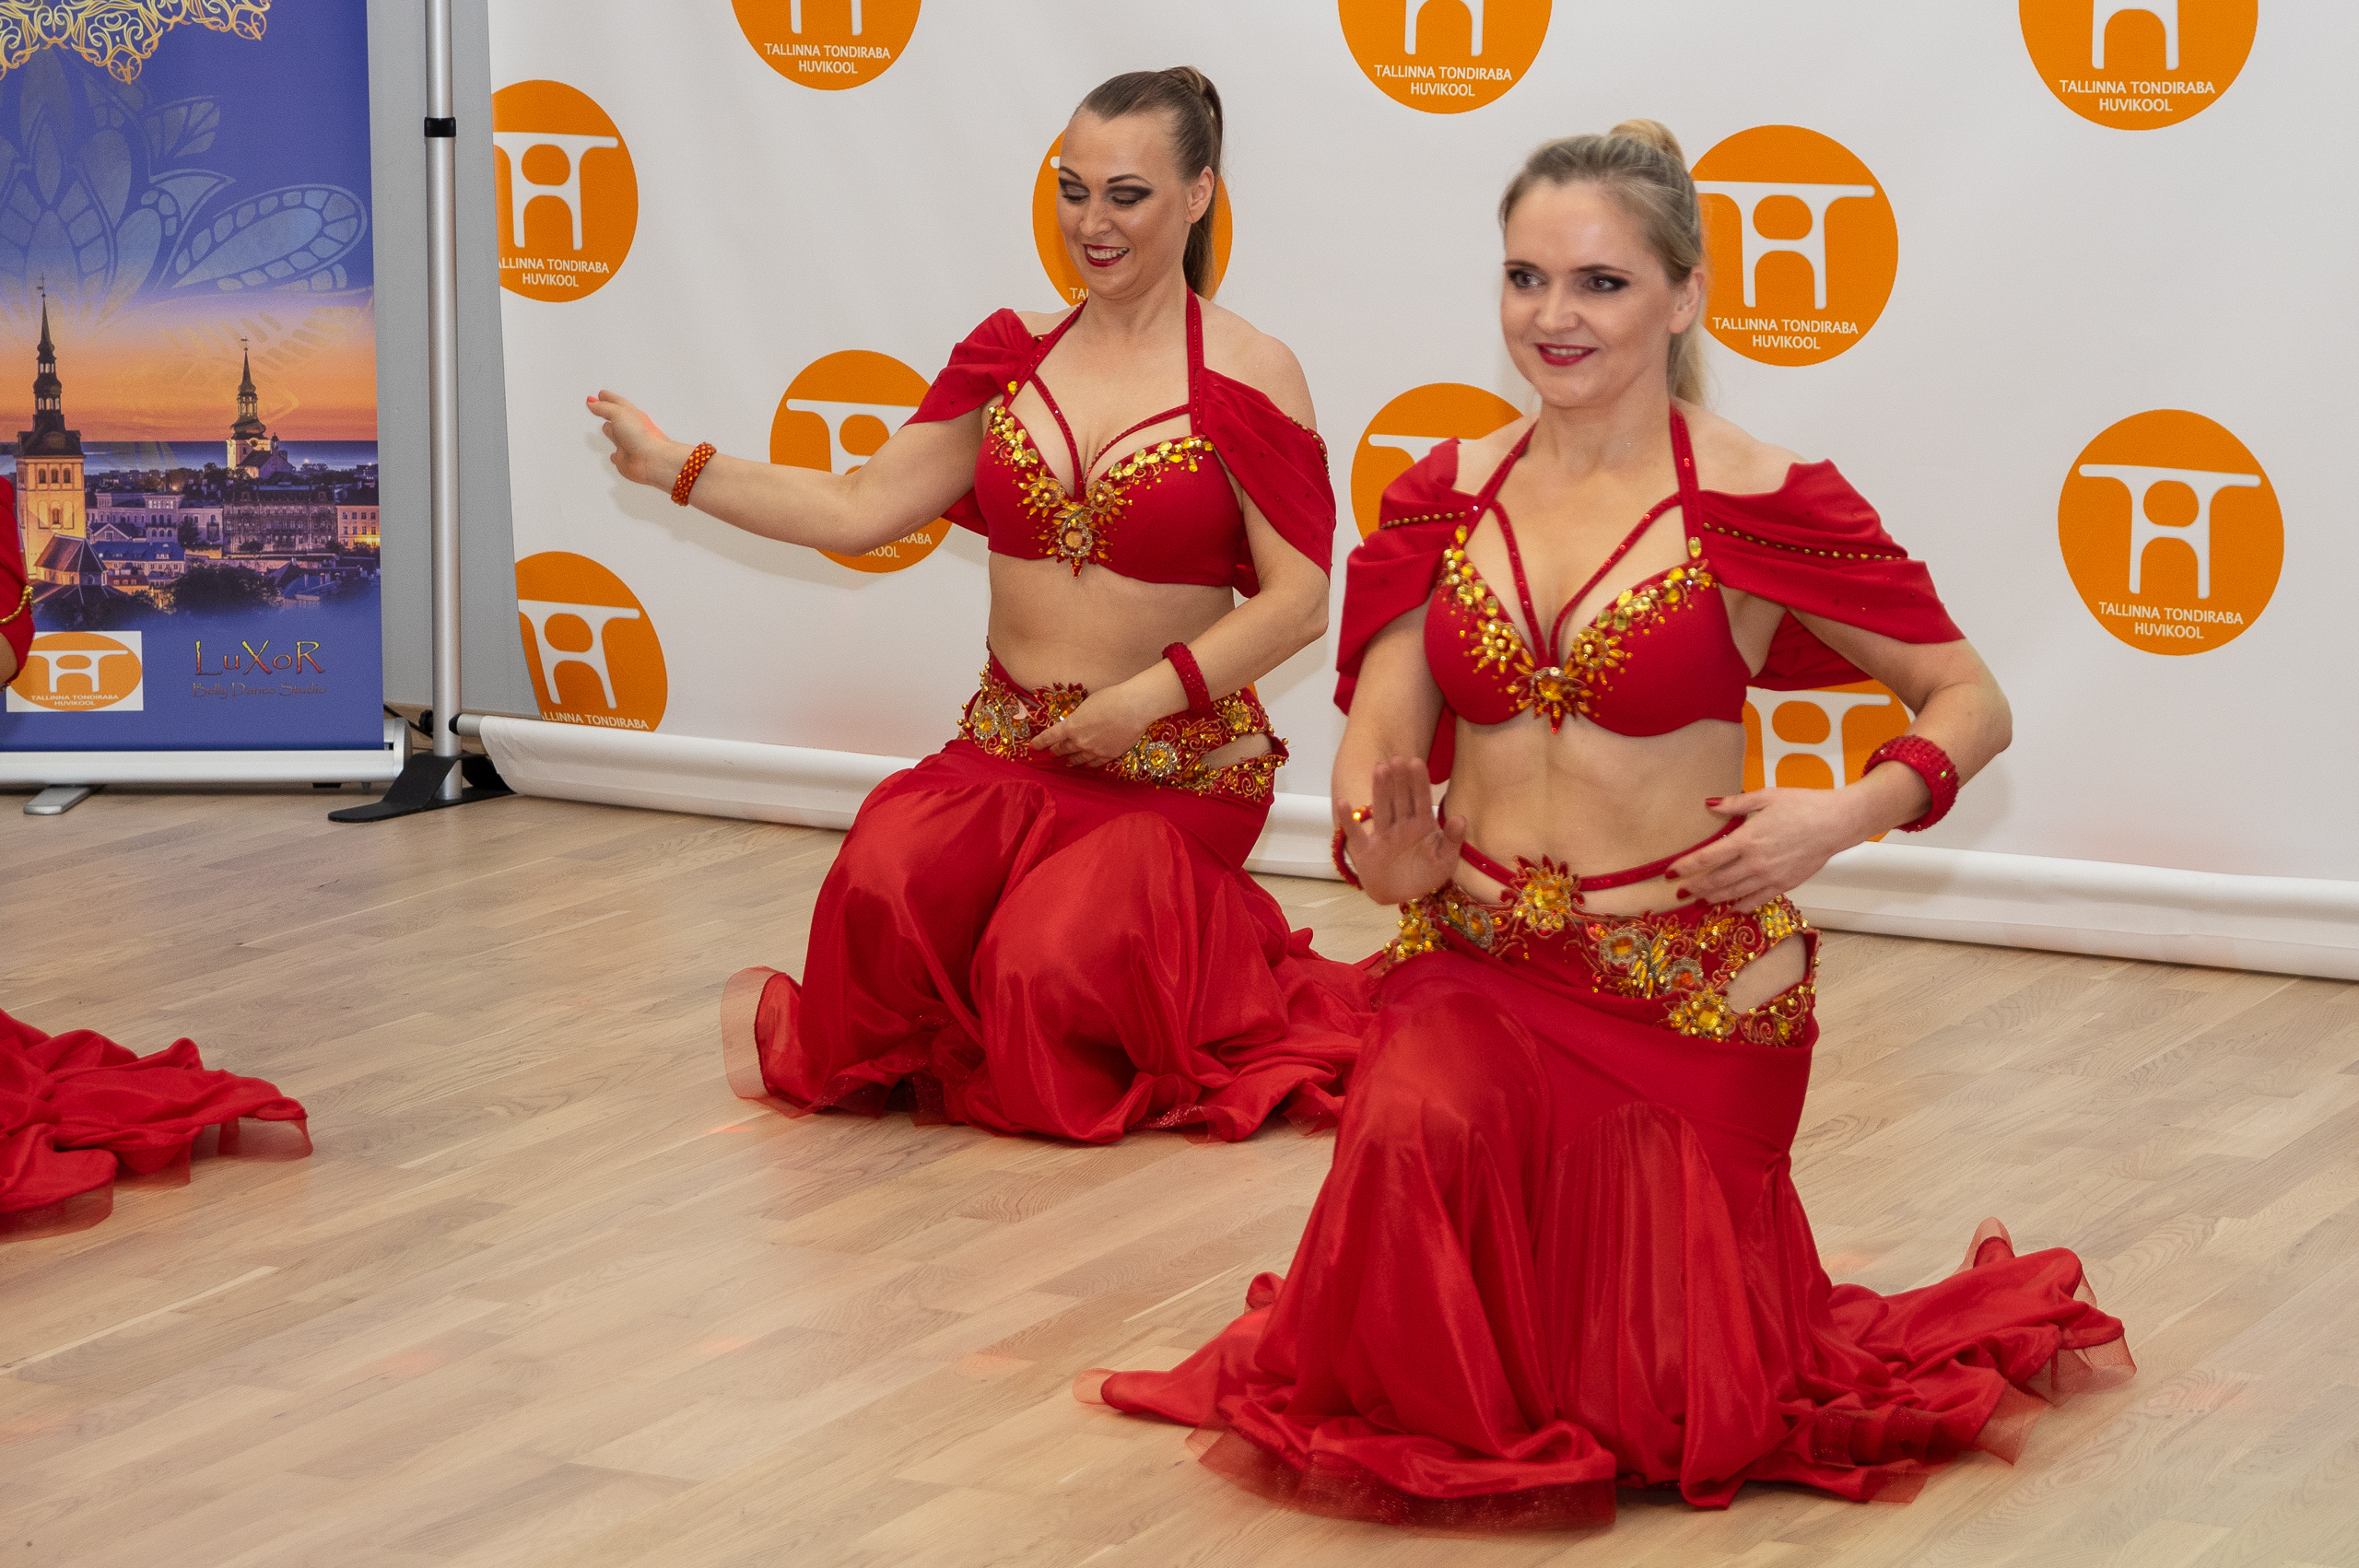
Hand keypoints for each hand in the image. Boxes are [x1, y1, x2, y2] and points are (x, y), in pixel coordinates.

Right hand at [586, 390, 686, 489]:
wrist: (653, 461)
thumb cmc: (643, 436)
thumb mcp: (619, 414)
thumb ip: (604, 407)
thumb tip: (592, 402)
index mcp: (631, 414)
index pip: (617, 402)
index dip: (608, 397)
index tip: (601, 394)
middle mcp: (630, 428)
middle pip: (616, 418)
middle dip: (608, 413)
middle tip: (601, 408)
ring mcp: (628, 444)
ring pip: (616, 435)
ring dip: (610, 431)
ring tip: (605, 427)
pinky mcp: (626, 459)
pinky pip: (618, 455)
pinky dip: (614, 454)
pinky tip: (614, 454)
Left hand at [1031, 683, 1159, 768]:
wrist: (1133, 707)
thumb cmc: (1111, 699)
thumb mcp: (1087, 704)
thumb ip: (1079, 717)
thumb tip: (1077, 723)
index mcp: (1071, 726)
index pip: (1049, 737)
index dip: (1040, 742)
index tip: (1034, 746)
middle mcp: (1079, 741)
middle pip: (1062, 749)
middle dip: (1056, 750)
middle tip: (1052, 752)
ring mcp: (1094, 750)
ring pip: (1078, 759)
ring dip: (1071, 759)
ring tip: (1068, 761)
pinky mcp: (1109, 755)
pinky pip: (1095, 763)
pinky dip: (1089, 764)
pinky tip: (1087, 764)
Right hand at [1334, 755, 1465, 904]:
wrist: (1405, 896)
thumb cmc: (1426, 874)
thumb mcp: (1446, 860)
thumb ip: (1453, 839)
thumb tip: (1461, 818)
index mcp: (1422, 824)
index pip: (1421, 799)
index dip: (1419, 781)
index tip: (1417, 762)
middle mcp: (1401, 825)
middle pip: (1400, 799)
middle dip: (1399, 779)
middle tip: (1397, 758)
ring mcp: (1383, 836)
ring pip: (1381, 809)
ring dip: (1380, 790)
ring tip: (1379, 768)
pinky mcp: (1365, 850)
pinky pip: (1356, 833)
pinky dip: (1349, 819)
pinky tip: (1344, 802)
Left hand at [1668, 787, 1863, 910]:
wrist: (1836, 822)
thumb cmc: (1802, 804)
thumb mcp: (1766, 796)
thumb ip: (1734, 803)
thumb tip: (1708, 804)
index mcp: (1746, 839)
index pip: (1706, 858)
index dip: (1685, 867)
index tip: (1669, 873)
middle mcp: (1754, 862)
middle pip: (1716, 880)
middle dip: (1694, 888)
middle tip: (1679, 892)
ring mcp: (1770, 877)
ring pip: (1733, 893)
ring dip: (1713, 899)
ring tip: (1698, 901)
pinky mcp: (1784, 884)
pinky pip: (1757, 900)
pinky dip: (1741, 906)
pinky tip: (1731, 907)